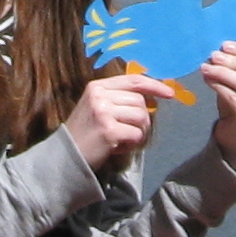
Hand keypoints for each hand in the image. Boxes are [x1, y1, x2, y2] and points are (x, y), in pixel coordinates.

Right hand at [63, 71, 178, 168]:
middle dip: (142, 119)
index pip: (133, 80)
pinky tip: (118, 148)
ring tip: (122, 140)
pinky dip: (132, 144)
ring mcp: (103, 112)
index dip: (154, 85)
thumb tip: (153, 99)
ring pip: (141, 117)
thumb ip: (120, 99)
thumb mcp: (99, 108)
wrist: (66, 156)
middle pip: (140, 102)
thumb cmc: (87, 133)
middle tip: (129, 132)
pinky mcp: (109, 130)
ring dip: (138, 132)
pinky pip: (137, 134)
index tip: (169, 94)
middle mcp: (99, 95)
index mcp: (98, 86)